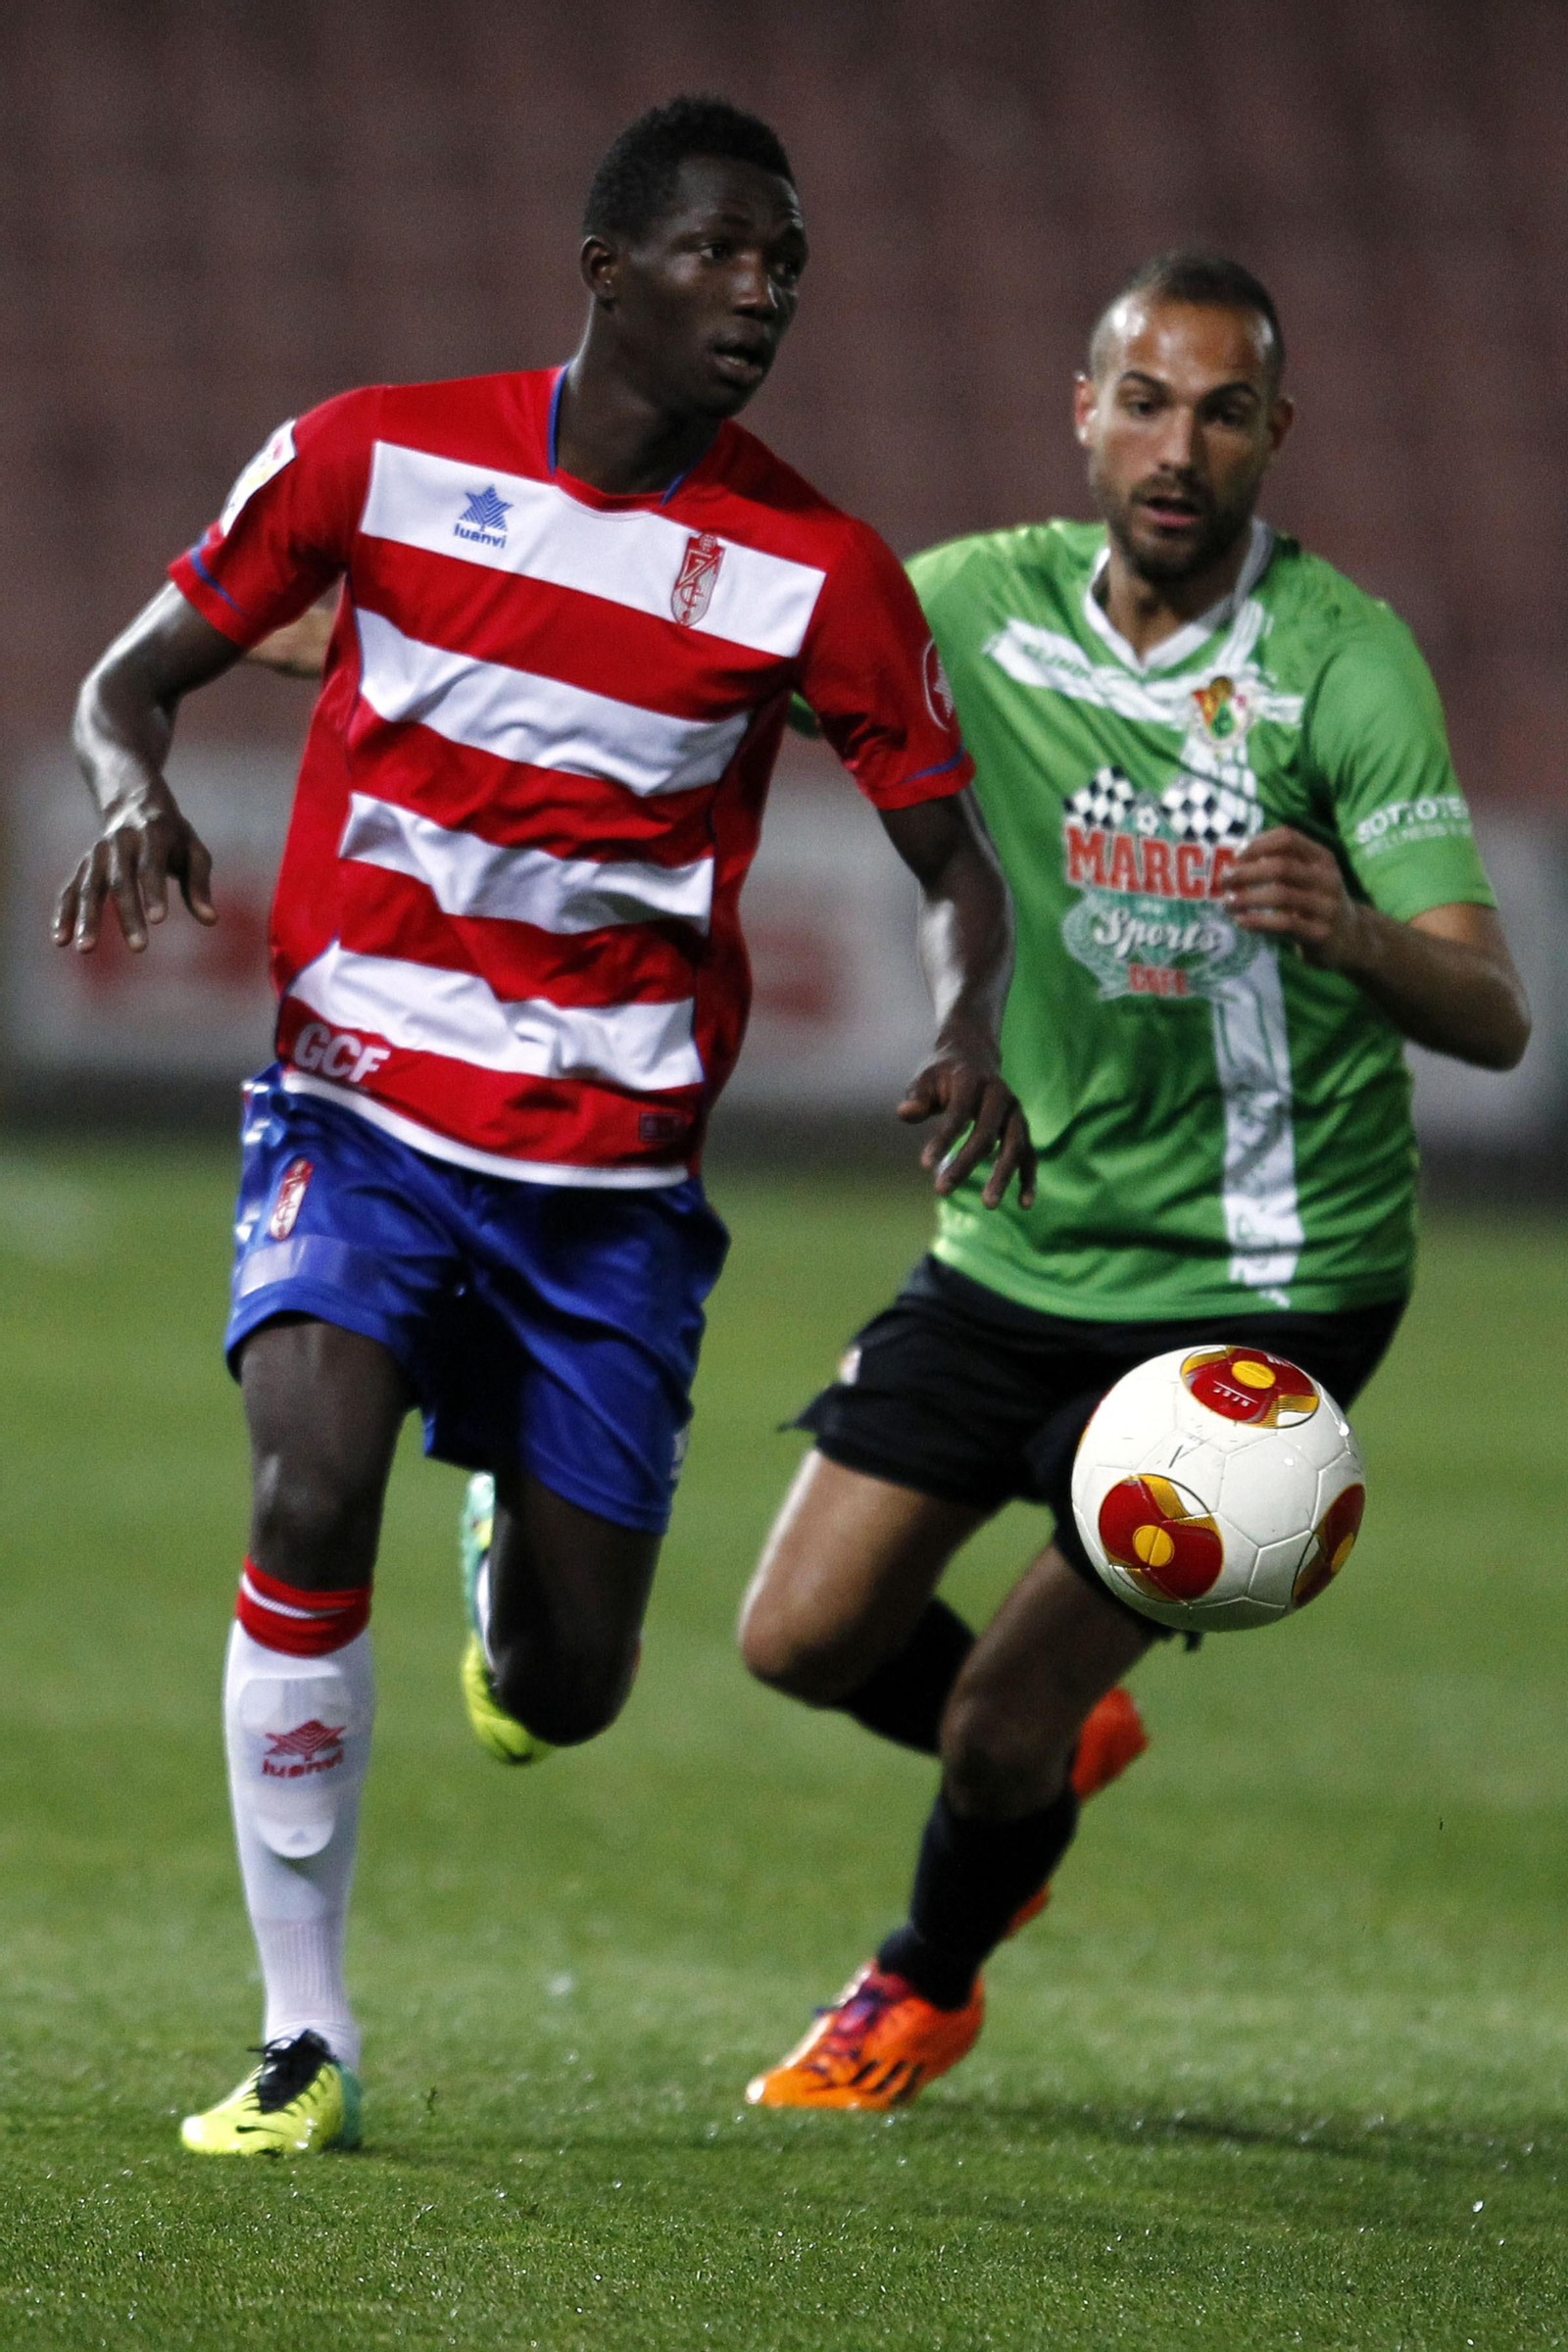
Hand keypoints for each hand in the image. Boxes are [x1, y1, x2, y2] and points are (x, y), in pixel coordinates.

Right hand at [53, 787, 216, 952]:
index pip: (151, 865)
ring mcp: (97, 854)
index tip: (159, 920)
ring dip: (87, 918)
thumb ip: (200, 885)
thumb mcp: (193, 851)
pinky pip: (69, 890)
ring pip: (89, 887)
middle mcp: (119, 842)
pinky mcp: (83, 866)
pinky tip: (61, 941)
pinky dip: (64, 914)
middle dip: (128, 915)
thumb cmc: (172, 836)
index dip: (154, 891)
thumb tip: (211, 920)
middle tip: (139, 948)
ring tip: (86, 950)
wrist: (133, 802)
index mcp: (151, 834)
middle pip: (120, 881)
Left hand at [898, 1028, 1036, 1208]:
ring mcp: (1015, 1113)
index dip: (942, 1139)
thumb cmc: (943, 1073)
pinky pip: (1030, 1155)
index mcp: (973, 1081)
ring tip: (988, 1204)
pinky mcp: (1022, 1128)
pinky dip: (1028, 1178)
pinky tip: (1025, 1204)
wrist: (974, 1056)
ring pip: (1015, 1147)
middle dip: (964, 1164)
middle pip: (986, 1135)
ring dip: (1003, 1176)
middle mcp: (1000, 1096)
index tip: (923, 1165)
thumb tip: (904, 1113)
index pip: (958, 1113)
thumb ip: (917, 1097)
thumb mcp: (925, 1078)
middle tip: (941, 1191)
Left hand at [1223, 825, 1363, 968]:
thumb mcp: (1308, 877)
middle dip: (1246, 872)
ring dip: (1247, 898)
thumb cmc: (1316, 902)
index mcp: (1322, 857)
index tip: (1236, 855)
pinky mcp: (1320, 933)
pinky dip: (1258, 922)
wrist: (1350, 939)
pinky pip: (1284, 924)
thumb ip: (1280, 864)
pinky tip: (1241, 921)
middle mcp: (1327, 877)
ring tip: (1227, 902)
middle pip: (1281, 866)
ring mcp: (1326, 906)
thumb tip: (1233, 858)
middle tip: (1223, 880)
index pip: (1288, 838)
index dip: (1258, 844)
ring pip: (1280, 895)